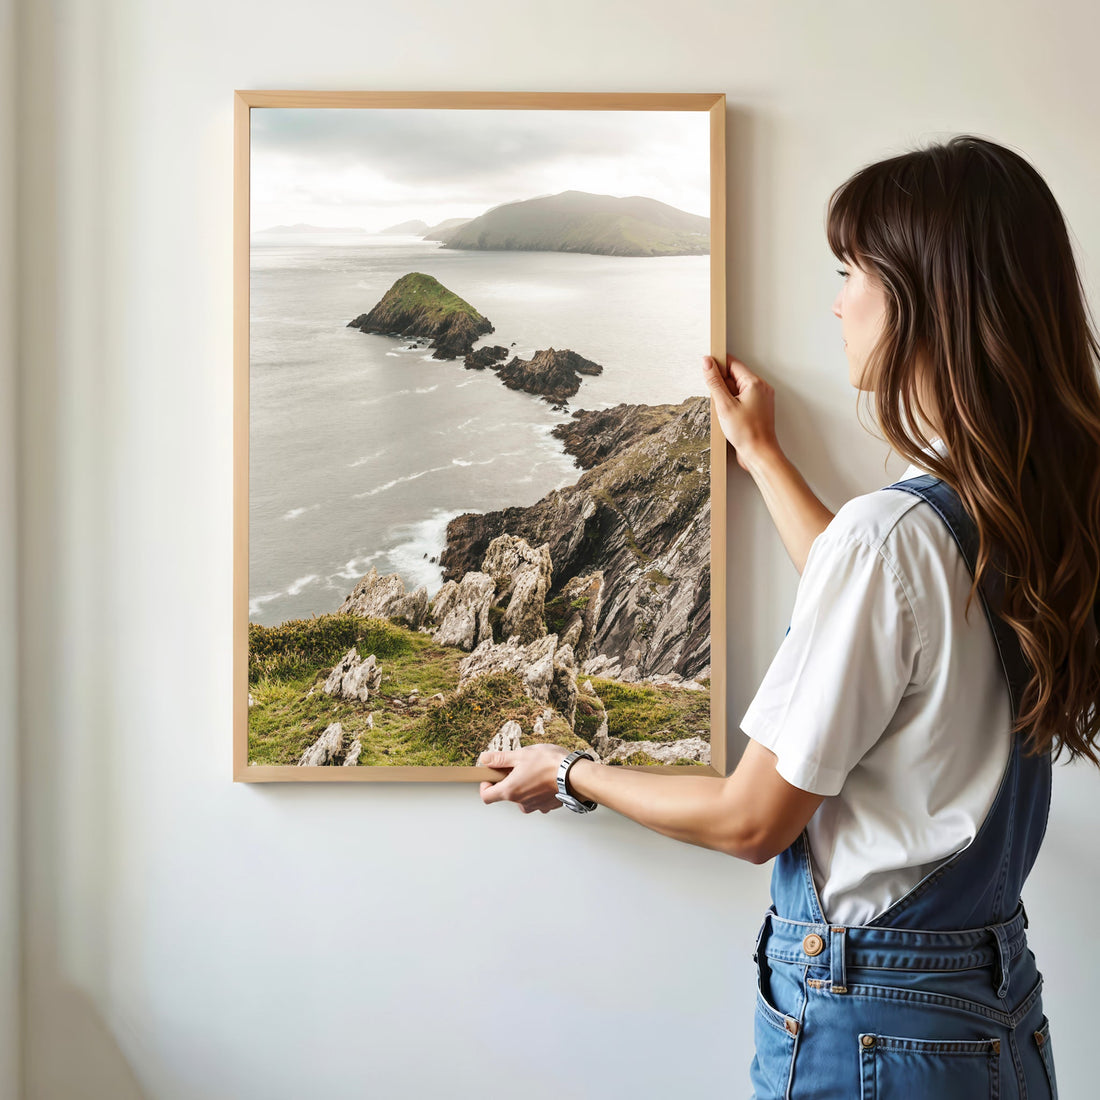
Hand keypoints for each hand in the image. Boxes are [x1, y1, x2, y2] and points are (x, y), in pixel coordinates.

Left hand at [476, 743, 568, 812]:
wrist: (575, 775)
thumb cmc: (550, 764)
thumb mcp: (521, 755)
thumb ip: (500, 759)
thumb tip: (485, 759)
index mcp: (510, 790)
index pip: (486, 796)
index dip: (485, 785)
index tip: (491, 776)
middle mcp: (521, 802)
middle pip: (506, 795)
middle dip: (508, 781)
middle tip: (518, 766)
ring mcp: (535, 806)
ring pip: (522, 797)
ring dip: (524, 786)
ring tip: (534, 770)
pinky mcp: (548, 806)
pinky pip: (537, 799)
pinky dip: (538, 790)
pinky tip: (545, 778)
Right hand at [701, 354, 779, 471]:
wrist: (759, 454)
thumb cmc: (747, 433)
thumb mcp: (724, 405)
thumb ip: (714, 381)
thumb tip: (707, 362)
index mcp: (755, 383)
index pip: (733, 363)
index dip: (718, 365)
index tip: (706, 369)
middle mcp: (761, 388)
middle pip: (735, 376)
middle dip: (722, 386)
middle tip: (718, 401)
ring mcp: (761, 399)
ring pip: (737, 389)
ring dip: (726, 397)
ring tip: (725, 412)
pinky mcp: (758, 409)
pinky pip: (741, 399)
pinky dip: (732, 405)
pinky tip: (729, 417)